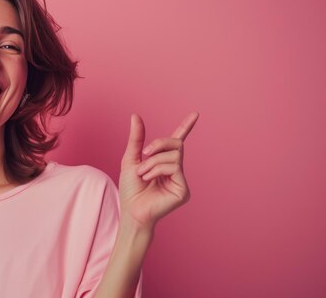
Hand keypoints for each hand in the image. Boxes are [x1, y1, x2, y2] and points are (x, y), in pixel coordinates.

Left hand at [118, 112, 198, 229]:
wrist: (131, 210)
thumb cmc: (130, 188)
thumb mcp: (131, 159)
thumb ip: (136, 138)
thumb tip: (135, 115)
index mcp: (164, 161)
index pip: (177, 141)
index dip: (186, 127)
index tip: (195, 114)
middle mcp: (175, 169)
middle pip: (176, 143)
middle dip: (159, 144)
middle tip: (144, 154)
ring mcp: (180, 179)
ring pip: (173, 155)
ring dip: (152, 162)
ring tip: (142, 175)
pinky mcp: (183, 189)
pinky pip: (173, 167)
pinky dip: (157, 170)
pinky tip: (149, 180)